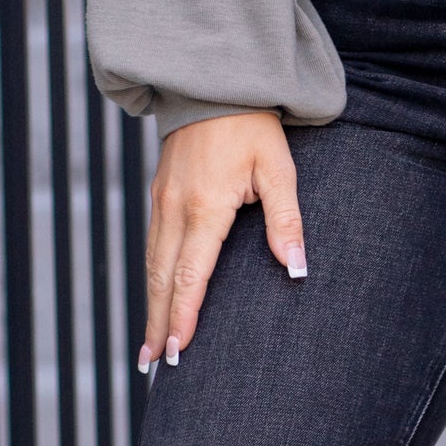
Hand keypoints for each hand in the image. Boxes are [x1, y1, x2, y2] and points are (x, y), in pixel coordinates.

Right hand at [139, 111, 305, 370]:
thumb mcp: (278, 168)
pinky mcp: (159, 194)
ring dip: (150, 306)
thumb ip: (286, 220)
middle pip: (163, 279)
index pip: (191, 275)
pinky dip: (152, 279)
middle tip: (154, 364)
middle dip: (158, 324)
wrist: (214, 82)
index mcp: (206, 207)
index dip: (183, 316)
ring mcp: (162, 201)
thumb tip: (295, 267)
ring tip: (149, 345)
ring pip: (152, 265)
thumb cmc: (253, 126)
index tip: (179, 350)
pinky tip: (155, 300)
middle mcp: (176, 208)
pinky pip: (152, 246)